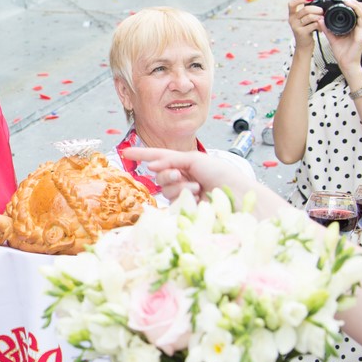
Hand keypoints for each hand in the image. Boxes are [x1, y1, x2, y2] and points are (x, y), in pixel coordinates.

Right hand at [120, 146, 251, 202]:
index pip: (160, 157)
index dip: (142, 155)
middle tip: (181, 175)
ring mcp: (184, 194)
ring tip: (197, 188)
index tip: (125, 153)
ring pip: (165, 189)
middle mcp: (183, 178)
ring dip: (180, 186)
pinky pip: (172, 202)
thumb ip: (171, 161)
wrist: (236, 196)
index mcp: (186, 163)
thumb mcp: (195, 159)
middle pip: (159, 175)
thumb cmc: (222, 175)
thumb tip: (151, 166)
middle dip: (167, 173)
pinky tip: (197, 198)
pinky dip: (183, 197)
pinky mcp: (186, 209)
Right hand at [287, 0, 323, 45]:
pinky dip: (320, 25)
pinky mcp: (301, 33)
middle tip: (322, 11)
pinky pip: (313, 25)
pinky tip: (322, 27)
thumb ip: (310, 3)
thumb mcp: (307, 15)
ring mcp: (296, 27)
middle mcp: (292, 19)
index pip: (292, 3)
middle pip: (305, 9)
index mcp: (292, 14)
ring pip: (310, 17)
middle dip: (316, 9)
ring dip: (319, 17)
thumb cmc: (306, 28)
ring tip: (323, 19)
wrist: (304, 45)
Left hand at [322, 0, 361, 82]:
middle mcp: (359, 28)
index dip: (352, 4)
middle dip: (356, 3)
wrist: (345, 63)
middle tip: (347, 1)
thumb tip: (319, 19)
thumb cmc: (342, 52)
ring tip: (352, 5)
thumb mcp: (332, 37)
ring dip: (360, 9)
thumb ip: (326, 28)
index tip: (343, 0)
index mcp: (353, 26)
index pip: (355, 11)